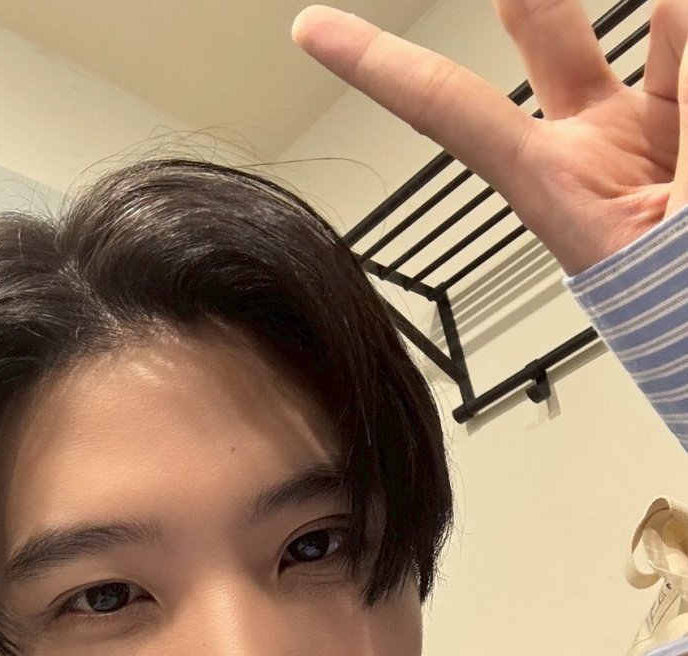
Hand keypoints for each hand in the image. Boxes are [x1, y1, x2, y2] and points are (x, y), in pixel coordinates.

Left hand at [292, 0, 687, 273]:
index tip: (308, 30)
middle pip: (545, 32)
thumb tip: (681, 10)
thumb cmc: (682, 321)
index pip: (448, 108)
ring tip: (680, 71)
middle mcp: (588, 149)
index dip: (378, 64)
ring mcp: (647, 134)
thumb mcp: (682, 217)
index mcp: (551, 186)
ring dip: (678, 29)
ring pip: (664, 29)